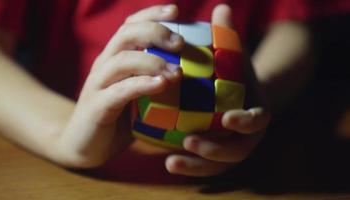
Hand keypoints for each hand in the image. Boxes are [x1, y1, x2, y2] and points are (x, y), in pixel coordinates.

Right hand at [57, 5, 183, 167]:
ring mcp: (98, 85)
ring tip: (177, 72)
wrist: (83, 146)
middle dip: (155, 32)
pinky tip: (161, 84)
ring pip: (122, 60)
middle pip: (125, 34)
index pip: (130, 26)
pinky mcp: (97, 106)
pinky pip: (119, 91)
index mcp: (115, 59)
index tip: (176, 11)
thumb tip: (190, 76)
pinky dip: (141, 85)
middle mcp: (105, 65)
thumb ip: (155, 82)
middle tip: (180, 43)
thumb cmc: (117, 119)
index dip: (151, 14)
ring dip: (152, 61)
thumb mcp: (138, 96)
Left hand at [165, 4, 270, 176]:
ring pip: (219, 164)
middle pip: (238, 151)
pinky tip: (167, 161)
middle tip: (190, 142)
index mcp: (256, 112)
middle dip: (216, 150)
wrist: (235, 95)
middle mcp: (246, 136)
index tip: (228, 119)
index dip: (246, 121)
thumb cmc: (232, 74)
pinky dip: (189, 166)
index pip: (258, 119)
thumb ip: (229, 37)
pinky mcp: (214, 157)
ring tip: (171, 161)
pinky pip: (203, 166)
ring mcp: (230, 149)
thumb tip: (222, 8)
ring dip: (197, 165)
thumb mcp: (232, 55)